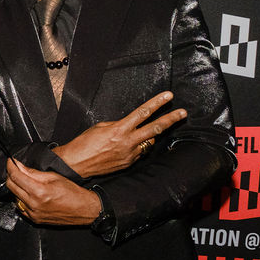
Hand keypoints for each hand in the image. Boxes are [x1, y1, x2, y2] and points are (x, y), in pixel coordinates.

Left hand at [6, 158, 101, 224]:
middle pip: (11, 187)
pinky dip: (21, 199)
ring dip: (16, 187)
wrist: (84, 209)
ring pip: (14, 197)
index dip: (11, 166)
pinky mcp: (35, 220)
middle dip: (11, 175)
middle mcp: (34, 204)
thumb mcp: (54, 176)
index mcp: (39, 192)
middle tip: (16, 169)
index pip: (16, 176)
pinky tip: (29, 194)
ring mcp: (33, 214)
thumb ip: (34, 172)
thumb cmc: (73, 192)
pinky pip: (21, 207)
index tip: (10, 161)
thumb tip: (19, 166)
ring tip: (25, 182)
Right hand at [53, 91, 186, 177]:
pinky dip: (137, 147)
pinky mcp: (128, 163)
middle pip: (154, 128)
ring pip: (148, 142)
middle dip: (170, 119)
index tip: (168, 96)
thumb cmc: (84, 144)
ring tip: (146, 132)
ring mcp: (129, 154)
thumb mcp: (100, 127)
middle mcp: (128, 142)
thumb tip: (129, 126)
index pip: (143, 113)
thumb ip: (118, 125)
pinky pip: (138, 153)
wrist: (76, 164)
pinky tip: (128, 146)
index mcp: (120, 129)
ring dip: (149, 136)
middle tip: (183, 113)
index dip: (157, 103)